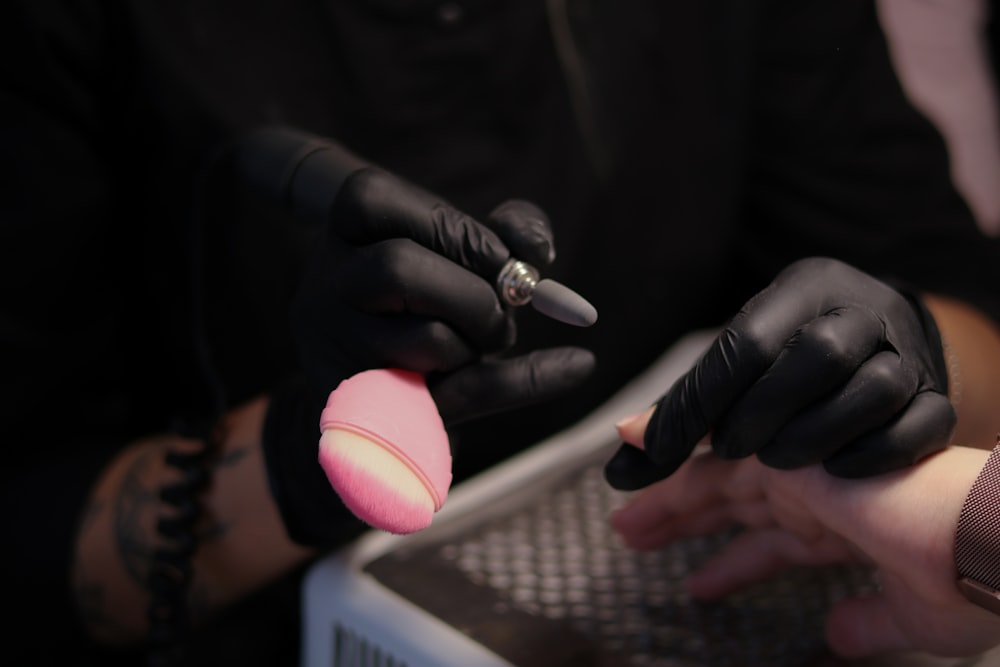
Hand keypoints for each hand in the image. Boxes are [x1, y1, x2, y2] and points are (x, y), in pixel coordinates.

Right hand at [263, 159, 593, 545]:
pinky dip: (529, 380)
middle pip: (398, 269)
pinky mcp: (376, 415)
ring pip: (425, 339)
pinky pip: (461, 397)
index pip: (371, 199)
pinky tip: (577, 364)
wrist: (377, 401)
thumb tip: (537, 252)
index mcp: (339, 239)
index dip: (449, 225)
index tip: (498, 256)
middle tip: (504, 308)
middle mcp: (323, 292)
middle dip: (473, 290)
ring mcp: (337, 357)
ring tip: (483, 343)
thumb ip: (502, 232)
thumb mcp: (454, 259)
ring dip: (478, 340)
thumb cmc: (423, 308)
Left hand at [605, 257, 954, 490]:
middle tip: (728, 449)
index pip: (745, 342)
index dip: (696, 403)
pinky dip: (875, 454)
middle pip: (816, 355)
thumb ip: (683, 403)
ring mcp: (908, 354)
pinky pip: (921, 426)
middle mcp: (861, 311)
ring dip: (814, 435)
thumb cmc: (791, 353)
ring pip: (873, 388)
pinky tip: (837, 471)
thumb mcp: (737, 359)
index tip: (655, 450)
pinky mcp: (938, 397)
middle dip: (761, 411)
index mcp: (803, 287)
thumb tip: (622, 446)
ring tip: (776, 460)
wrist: (888, 340)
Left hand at [610, 411, 999, 658]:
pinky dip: (674, 464)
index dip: (733, 560)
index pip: (773, 543)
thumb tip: (839, 636)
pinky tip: (642, 464)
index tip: (700, 580)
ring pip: (716, 483)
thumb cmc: (964, 575)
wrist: (982, 535)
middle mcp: (817, 492)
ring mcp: (801, 469)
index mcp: (845, 526)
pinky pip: (714, 457)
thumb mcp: (911, 616)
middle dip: (685, 522)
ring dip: (668, 504)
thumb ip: (870, 622)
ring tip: (626, 525)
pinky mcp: (785, 454)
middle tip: (636, 536)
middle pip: (732, 505)